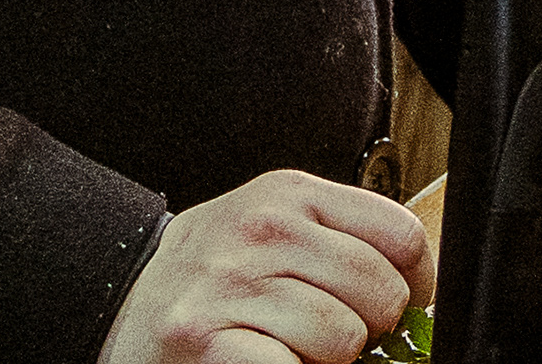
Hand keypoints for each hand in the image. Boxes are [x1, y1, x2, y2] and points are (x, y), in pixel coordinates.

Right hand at [99, 170, 433, 363]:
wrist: (122, 299)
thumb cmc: (216, 272)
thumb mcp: (277, 227)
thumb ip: (342, 242)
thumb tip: (419, 295)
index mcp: (290, 194)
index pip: (402, 236)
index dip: (414, 285)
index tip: (394, 307)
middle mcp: (263, 230)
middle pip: (381, 292)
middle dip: (370, 330)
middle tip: (332, 336)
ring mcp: (232, 284)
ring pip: (343, 339)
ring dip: (326, 360)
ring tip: (288, 348)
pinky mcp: (206, 339)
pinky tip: (266, 361)